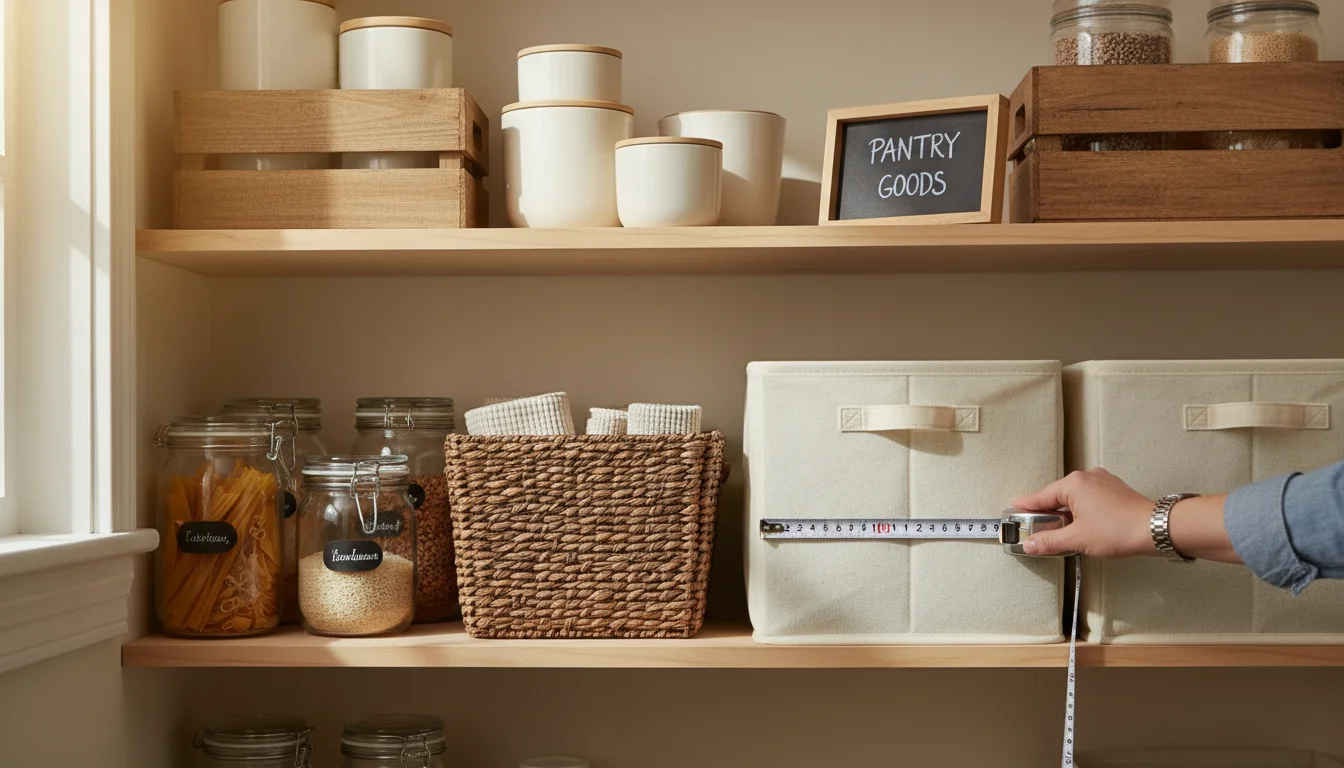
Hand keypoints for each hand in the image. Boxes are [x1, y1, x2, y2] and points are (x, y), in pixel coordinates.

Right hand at [1011, 468, 1154, 557]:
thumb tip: (1031, 544)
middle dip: (1048, 512)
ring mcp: (1103, 481)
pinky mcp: (1115, 489)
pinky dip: (1082, 509)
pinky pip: (1090, 497)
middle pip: (1058, 495)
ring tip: (1064, 531)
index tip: (1015, 508)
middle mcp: (1087, 477)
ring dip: (1067, 512)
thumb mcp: (1077, 539)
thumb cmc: (1119, 529)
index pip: (1041, 496)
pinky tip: (1084, 525)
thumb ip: (1049, 541)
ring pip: (1075, 496)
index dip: (1026, 506)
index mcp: (1074, 483)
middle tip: (1038, 528)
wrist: (1155, 529)